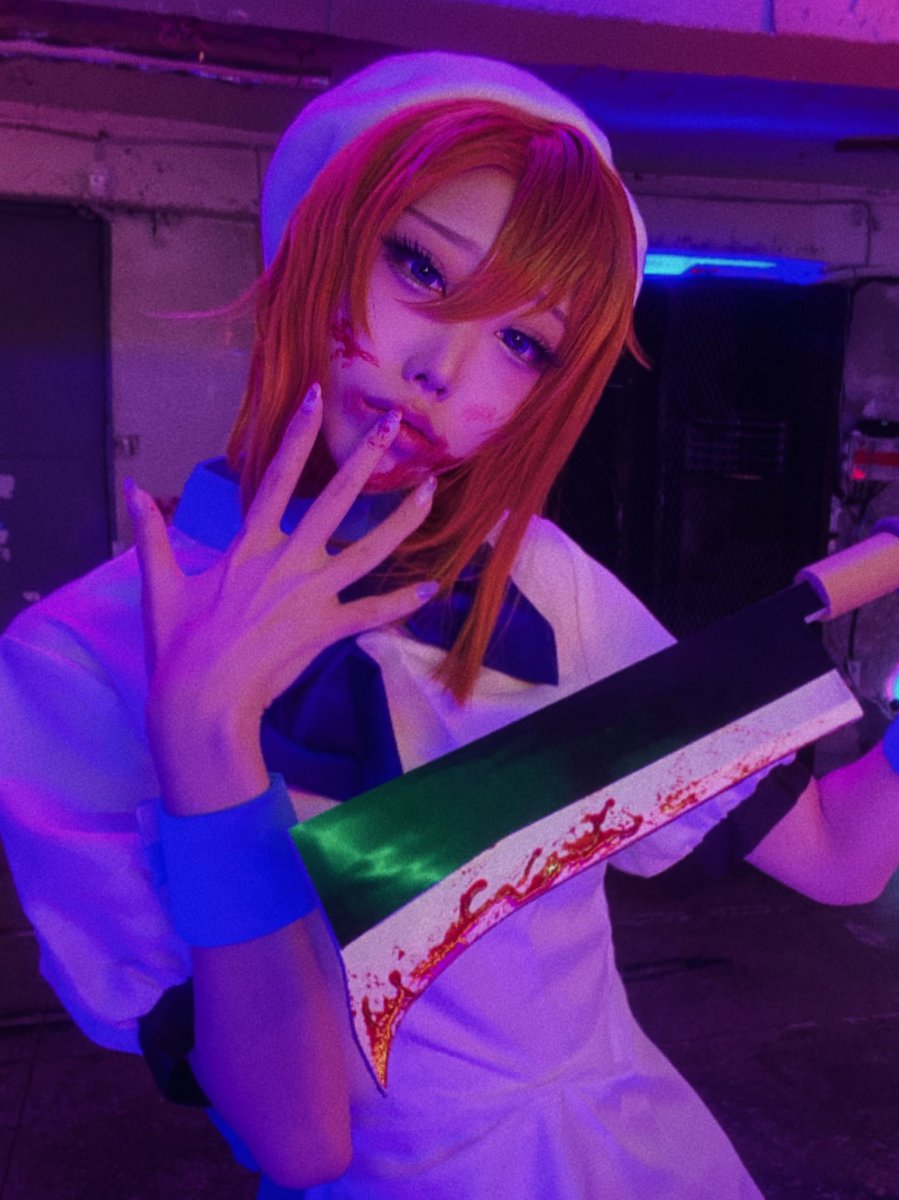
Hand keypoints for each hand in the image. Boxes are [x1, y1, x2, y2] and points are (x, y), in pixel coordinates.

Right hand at [125, 383, 436, 812]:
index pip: (276, 477)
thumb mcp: (159, 585)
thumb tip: (131, 489)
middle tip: (394, 423)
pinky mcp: (325, 629)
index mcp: (248, 545)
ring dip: (402, 521)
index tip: (317, 397)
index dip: (297, 435)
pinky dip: (402, 602)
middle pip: (336, 500)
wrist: (199, 702)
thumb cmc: (178, 646)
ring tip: (430, 493)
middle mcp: (286, 560)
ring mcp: (311, 594)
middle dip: (366, 458)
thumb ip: (150, 534)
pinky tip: (431, 587)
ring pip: (368, 550)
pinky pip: (372, 612)